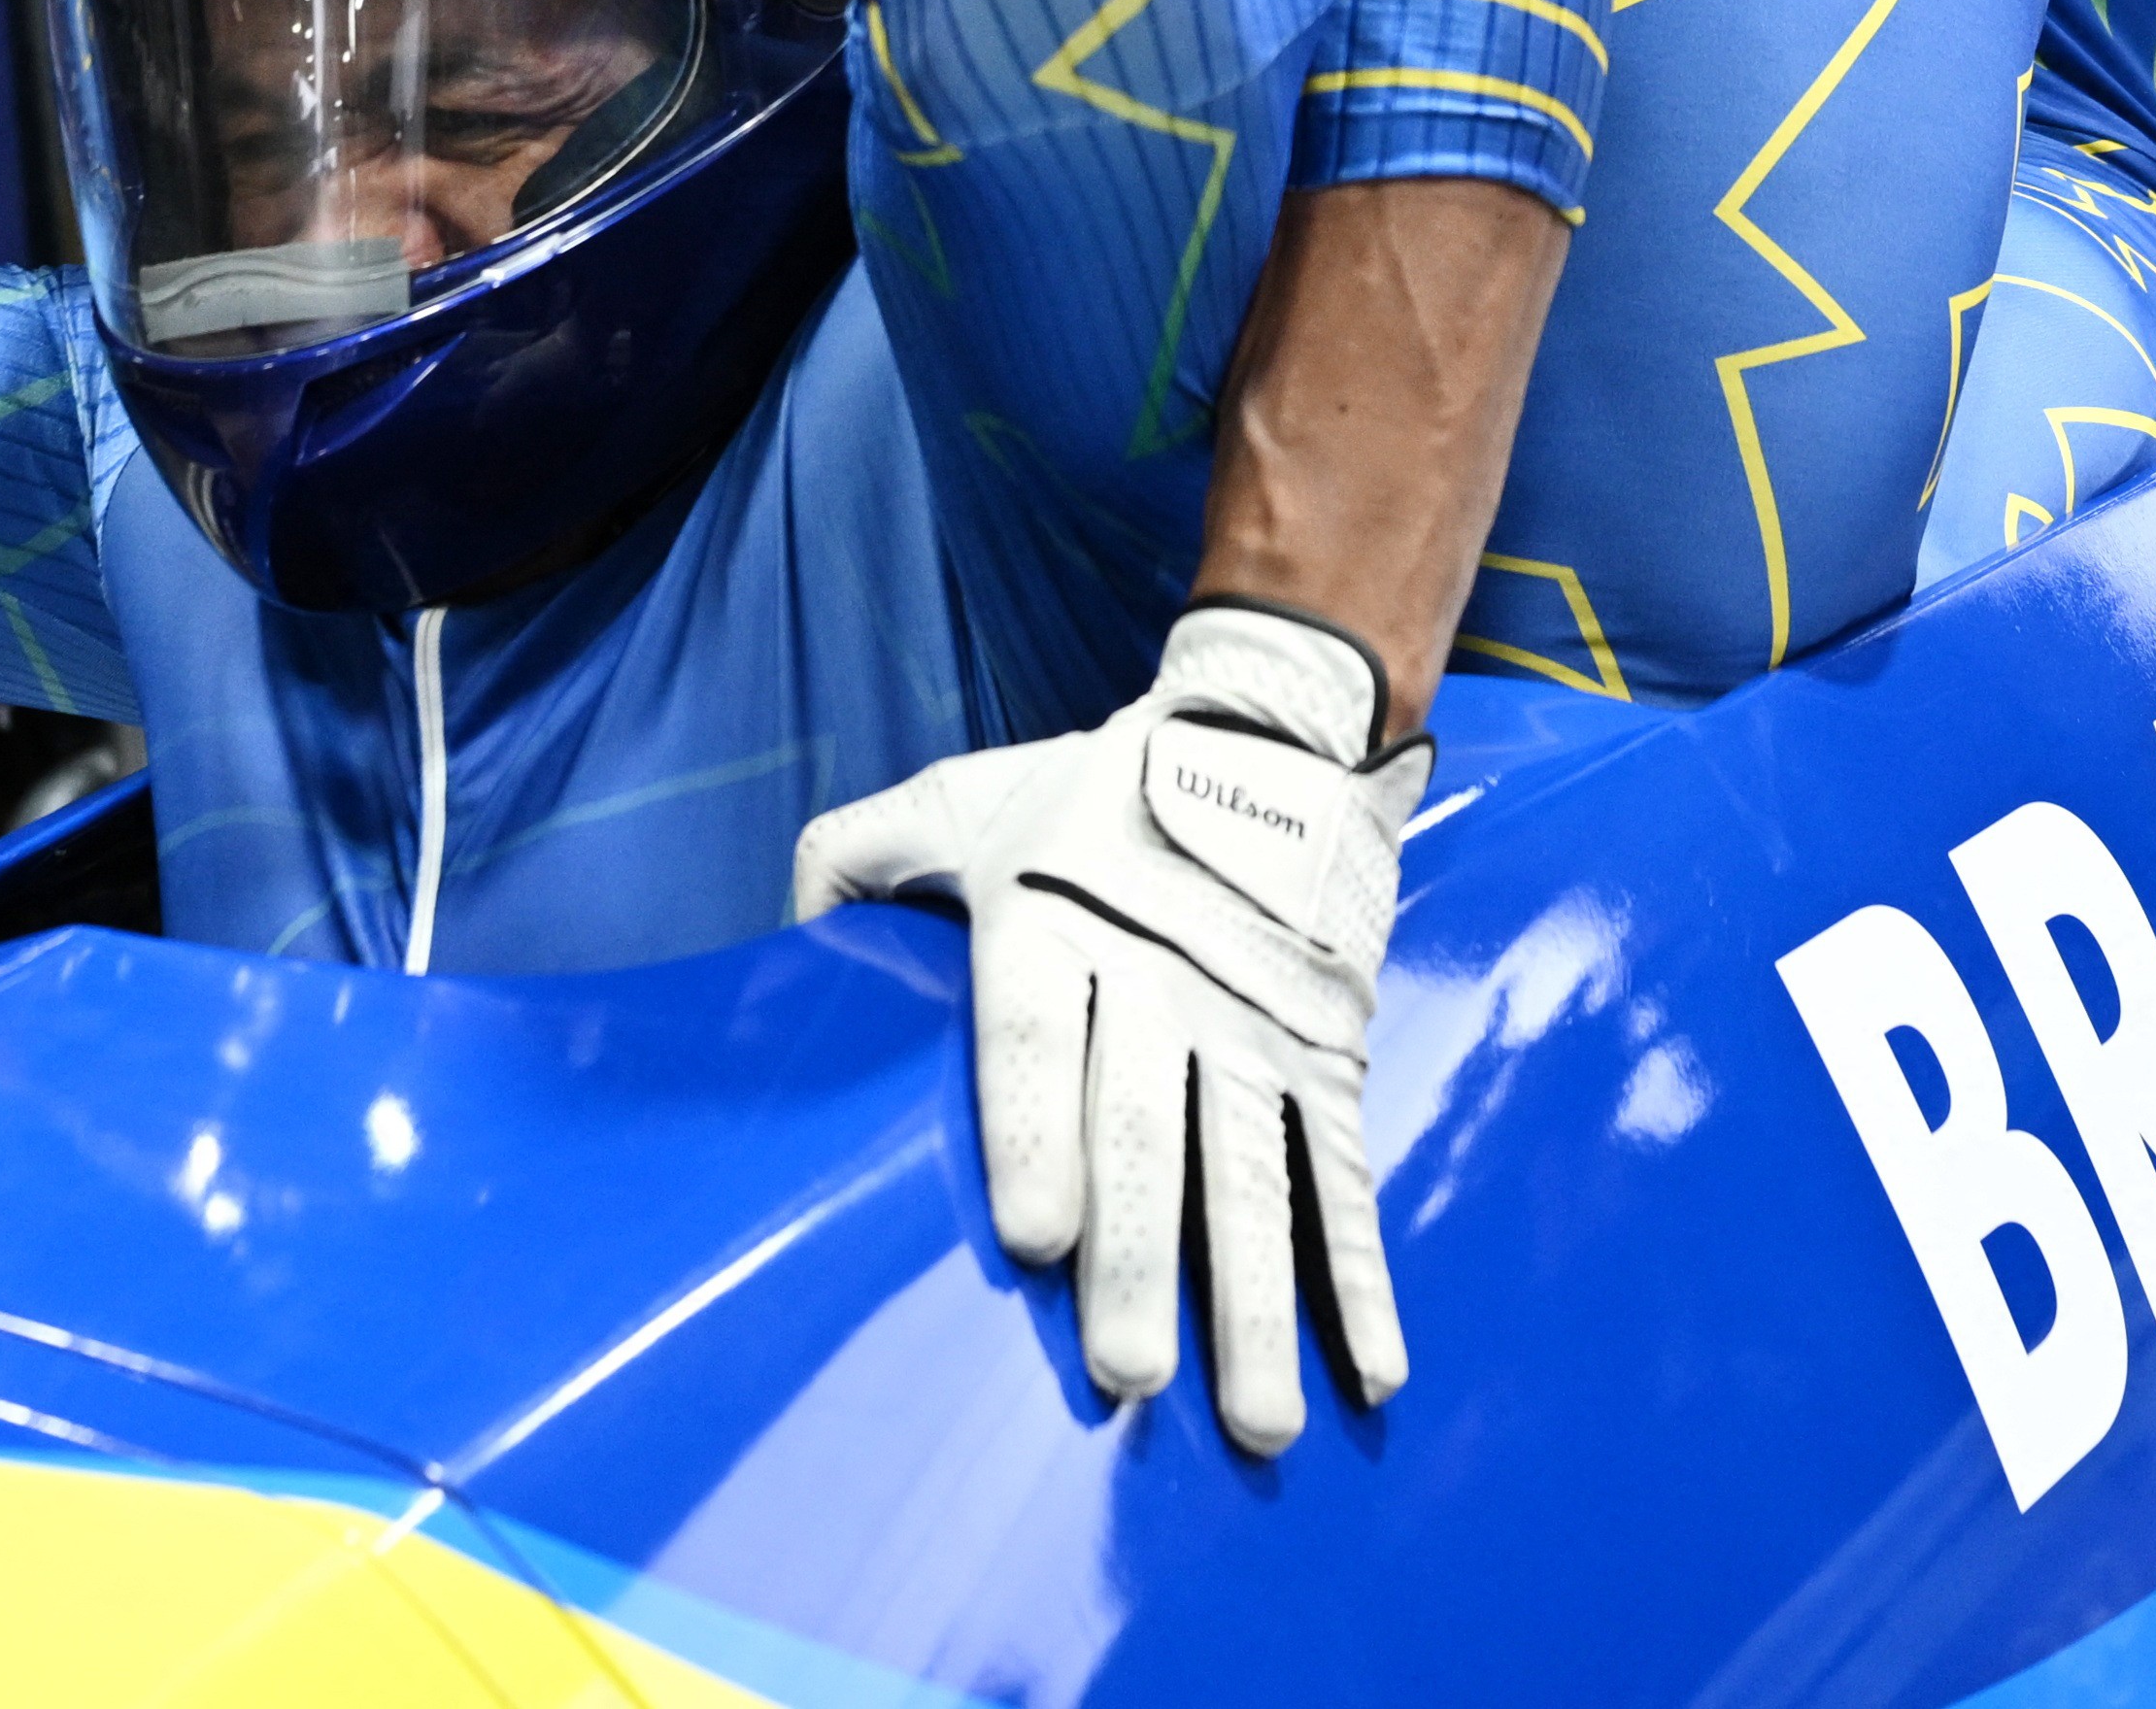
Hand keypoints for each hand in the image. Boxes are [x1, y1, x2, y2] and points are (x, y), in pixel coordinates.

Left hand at [794, 605, 1422, 1456]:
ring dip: (1257, 1305)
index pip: (1038, 1039)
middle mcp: (1159, 982)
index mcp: (1054, 924)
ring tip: (1258, 1425)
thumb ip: (854, 859)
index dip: (1037, 1137)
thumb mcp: (959, 796)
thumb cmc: (1091, 791)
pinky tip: (1372, 1368)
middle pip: (1146, 1133)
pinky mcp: (1327, 1052)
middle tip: (1126, 1378)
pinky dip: (1362, 1275)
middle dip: (1139, 1260)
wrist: (1273, 730)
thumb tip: (783, 949)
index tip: (1036, 1240)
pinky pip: (1342, 1174)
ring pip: (1252, 1177)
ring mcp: (1253, 1026)